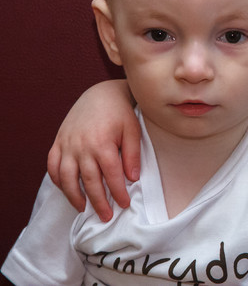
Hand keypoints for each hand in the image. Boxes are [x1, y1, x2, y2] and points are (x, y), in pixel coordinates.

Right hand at [47, 79, 140, 220]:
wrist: (101, 94)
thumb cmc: (120, 113)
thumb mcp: (133, 130)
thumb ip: (133, 155)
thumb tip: (132, 179)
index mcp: (102, 144)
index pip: (110, 176)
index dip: (118, 192)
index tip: (124, 204)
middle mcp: (81, 147)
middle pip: (88, 181)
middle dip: (98, 202)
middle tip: (106, 216)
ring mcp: (67, 145)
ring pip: (66, 177)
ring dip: (74, 196)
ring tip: (83, 209)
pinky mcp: (58, 142)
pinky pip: (53, 166)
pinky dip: (57, 180)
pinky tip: (66, 189)